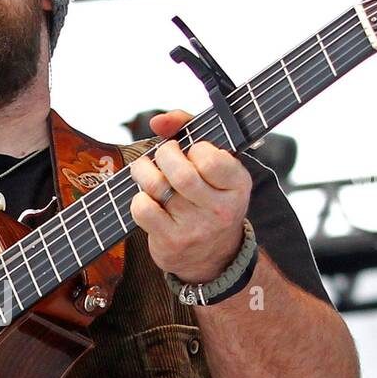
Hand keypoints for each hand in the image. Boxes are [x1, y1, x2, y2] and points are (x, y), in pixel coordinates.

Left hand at [129, 109, 252, 282]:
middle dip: (164, 155)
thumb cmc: (208, 199)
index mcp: (237, 185)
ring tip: (146, 170)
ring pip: (158, 187)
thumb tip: (158, 121)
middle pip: (181, 173)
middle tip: (162, 155)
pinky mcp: (171, 242)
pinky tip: (147, 198)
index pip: (211, 158)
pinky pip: (143, 209)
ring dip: (144, 171)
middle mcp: (220, 209)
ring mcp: (195, 228)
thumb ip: (190, 130)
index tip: (192, 152)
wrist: (213, 257)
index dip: (194, 148)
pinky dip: (139, 198)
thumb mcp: (214, 166)